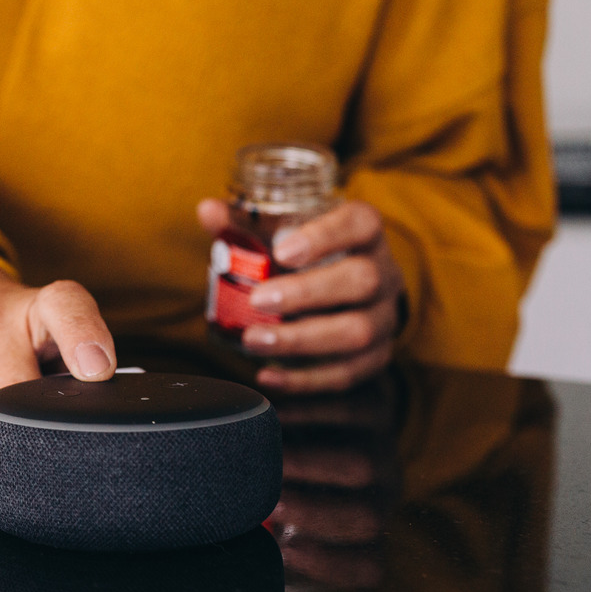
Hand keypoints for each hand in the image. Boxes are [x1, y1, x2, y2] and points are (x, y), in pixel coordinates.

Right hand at [0, 261, 115, 461]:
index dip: (84, 340)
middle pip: (11, 412)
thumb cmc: (17, 329)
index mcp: (41, 305)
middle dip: (20, 437)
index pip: (67, 309)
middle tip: (25, 424)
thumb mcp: (61, 335)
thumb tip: (92, 412)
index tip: (97, 369)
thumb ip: (84, 367)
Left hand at [197, 199, 404, 393]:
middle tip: (258, 300)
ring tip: (254, 340)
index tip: (283, 251)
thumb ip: (246, 223)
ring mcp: (383, 319)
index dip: (325, 236)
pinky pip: (348, 374)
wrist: (350, 295)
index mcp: (364, 233)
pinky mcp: (375, 357)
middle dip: (307, 293)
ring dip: (301, 340)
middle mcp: (383, 274)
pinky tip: (269, 377)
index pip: (360, 223)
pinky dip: (305, 380)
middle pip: (361, 281)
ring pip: (357, 333)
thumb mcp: (282, 233)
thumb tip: (208, 211)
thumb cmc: (310, 256)